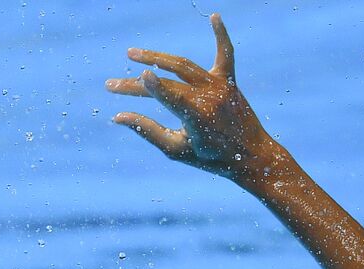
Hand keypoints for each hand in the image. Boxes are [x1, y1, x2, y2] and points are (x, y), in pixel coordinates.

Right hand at [105, 14, 278, 182]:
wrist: (253, 157)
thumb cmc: (212, 158)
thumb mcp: (177, 150)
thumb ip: (148, 131)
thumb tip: (117, 117)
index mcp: (198, 118)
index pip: (171, 98)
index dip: (156, 88)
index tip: (141, 75)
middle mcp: (209, 97)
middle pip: (167, 82)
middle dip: (137, 85)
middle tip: (111, 85)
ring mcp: (219, 86)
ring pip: (184, 65)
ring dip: (157, 58)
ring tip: (133, 55)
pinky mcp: (228, 81)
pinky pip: (226, 53)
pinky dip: (220, 35)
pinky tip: (214, 16)